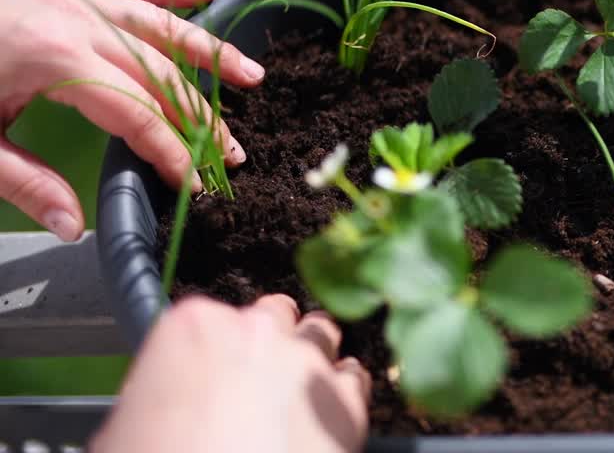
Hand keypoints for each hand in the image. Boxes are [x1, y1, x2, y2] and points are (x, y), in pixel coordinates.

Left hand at [0, 0, 263, 240]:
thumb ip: (22, 180)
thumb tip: (73, 226)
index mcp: (55, 60)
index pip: (136, 113)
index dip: (171, 151)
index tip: (198, 183)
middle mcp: (76, 20)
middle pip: (159, 73)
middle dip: (203, 116)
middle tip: (237, 151)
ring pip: (159, 23)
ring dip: (209, 51)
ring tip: (253, 75)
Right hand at [91, 294, 371, 452]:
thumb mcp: (126, 429)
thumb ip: (158, 391)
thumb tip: (167, 403)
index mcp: (194, 328)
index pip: (210, 317)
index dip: (213, 350)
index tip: (211, 373)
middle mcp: (258, 332)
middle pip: (275, 316)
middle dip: (268, 343)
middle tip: (254, 384)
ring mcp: (309, 364)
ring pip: (321, 336)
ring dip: (310, 358)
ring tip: (292, 396)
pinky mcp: (347, 403)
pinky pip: (355, 377)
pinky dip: (342, 392)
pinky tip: (322, 417)